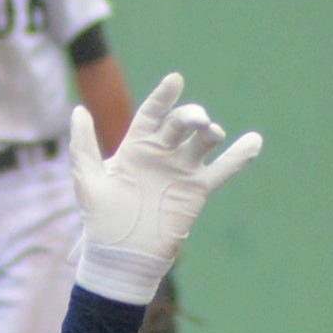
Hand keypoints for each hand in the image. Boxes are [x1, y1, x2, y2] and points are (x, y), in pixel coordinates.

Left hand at [71, 71, 260, 304]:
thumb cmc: (100, 217)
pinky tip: (253, 141)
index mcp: (136, 146)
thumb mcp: (88, 179)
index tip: (175, 79)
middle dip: (189, 116)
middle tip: (195, 119)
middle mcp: (161, 153)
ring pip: (203, 141)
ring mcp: (182, 169)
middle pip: (181, 123)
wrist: (121, 253)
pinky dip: (240, 155)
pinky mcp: (197, 188)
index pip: (153, 114)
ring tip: (211, 132)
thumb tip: (79, 110)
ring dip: (210, 132)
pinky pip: (223, 169)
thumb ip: (83, 145)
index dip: (164, 96)